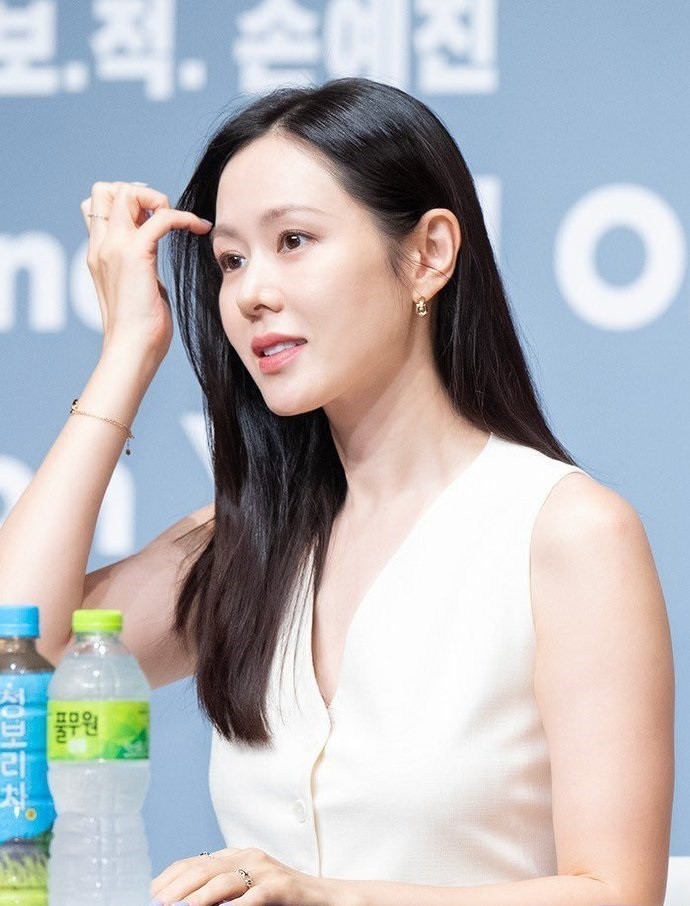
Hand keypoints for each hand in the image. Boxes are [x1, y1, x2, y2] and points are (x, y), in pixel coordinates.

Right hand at [80, 181, 211, 363]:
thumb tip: (152, 255)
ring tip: (178, 222)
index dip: (126, 203)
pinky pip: (162, 216)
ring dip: (156, 198)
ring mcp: (114, 248)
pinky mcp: (135, 254)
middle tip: (162, 216)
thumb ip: (140, 265)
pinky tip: (200, 229)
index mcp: (99, 253)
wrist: (132, 351)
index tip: (153, 220)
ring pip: (125, 192)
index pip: (97, 206)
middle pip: (105, 190)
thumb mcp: (137, 287)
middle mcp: (102, 246)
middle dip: (138, 193)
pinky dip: (184, 217)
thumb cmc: (141, 331)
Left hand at [150, 846, 350, 904]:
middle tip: (158, 902)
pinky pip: (256, 895)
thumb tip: (185, 901)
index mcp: (238, 856)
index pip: (196, 861)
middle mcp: (249, 857)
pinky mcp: (282, 886)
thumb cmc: (282, 898)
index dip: (172, 874)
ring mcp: (266, 870)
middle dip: (178, 885)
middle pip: (205, 868)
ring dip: (201, 896)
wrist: (326, 897)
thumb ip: (221, 891)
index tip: (152, 891)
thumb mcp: (246, 889)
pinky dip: (238, 905)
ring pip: (226, 879)